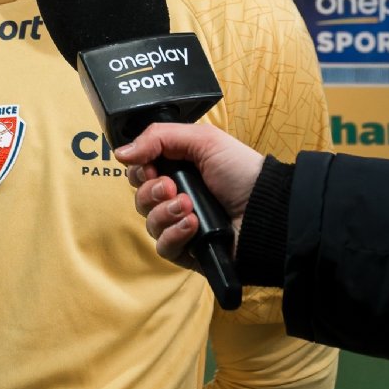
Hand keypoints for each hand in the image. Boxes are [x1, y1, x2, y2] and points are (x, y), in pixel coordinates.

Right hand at [114, 123, 263, 272]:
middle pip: (139, 198)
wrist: (266, 209)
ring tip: (188, 206)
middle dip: (151, 191)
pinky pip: (163, 247)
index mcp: (178, 169)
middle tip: (172, 186)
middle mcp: (176, 197)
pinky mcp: (188, 251)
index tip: (151, 167)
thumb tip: (121, 152)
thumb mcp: (202, 139)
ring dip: (165, 212)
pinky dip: (174, 234)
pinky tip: (192, 225)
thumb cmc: (240, 171)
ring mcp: (181, 226)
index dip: (140, 170)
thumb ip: (157, 137)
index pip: (140, 172)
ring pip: (149, 223)